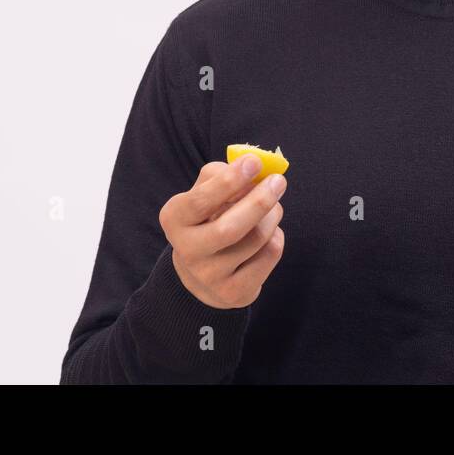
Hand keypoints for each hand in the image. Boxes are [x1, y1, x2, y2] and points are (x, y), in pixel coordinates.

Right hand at [159, 155, 286, 308]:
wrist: (202, 273)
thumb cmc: (208, 218)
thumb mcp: (205, 192)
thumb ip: (222, 175)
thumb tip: (253, 169)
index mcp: (174, 219)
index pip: (200, 201)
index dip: (229, 181)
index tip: (254, 162)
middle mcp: (187, 251)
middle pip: (230, 228)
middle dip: (260, 201)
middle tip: (279, 181)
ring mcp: (209, 277)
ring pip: (256, 239)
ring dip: (273, 216)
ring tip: (274, 207)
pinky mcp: (234, 292)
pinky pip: (269, 255)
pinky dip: (276, 236)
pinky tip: (269, 233)